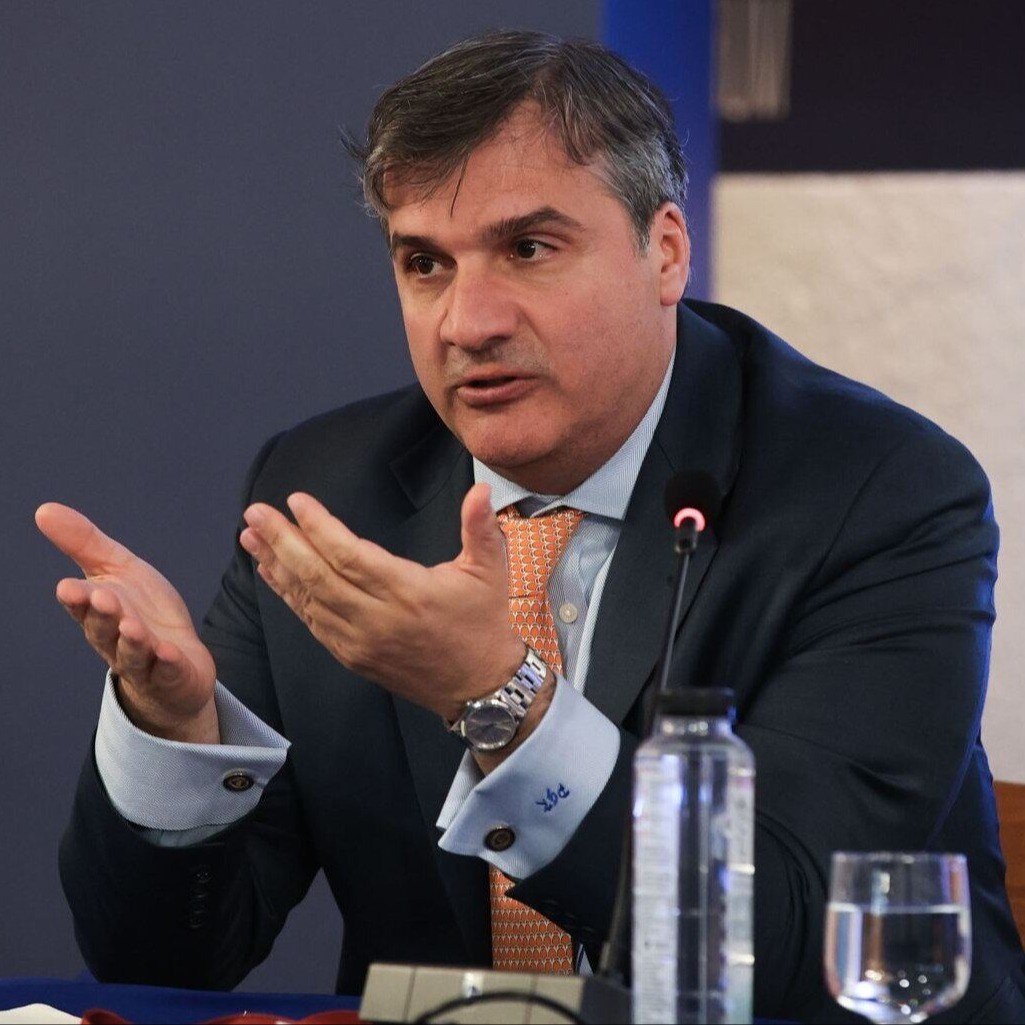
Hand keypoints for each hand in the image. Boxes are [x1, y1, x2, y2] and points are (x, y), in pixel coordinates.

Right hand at [35, 503, 218, 742]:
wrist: (178, 660)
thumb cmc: (143, 612)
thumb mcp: (118, 570)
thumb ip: (84, 543)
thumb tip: (44, 510)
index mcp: (99, 613)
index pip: (82, 606)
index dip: (77, 598)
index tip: (68, 587)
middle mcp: (115, 641)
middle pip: (104, 630)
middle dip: (103, 615)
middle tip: (102, 598)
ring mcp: (144, 662)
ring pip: (133, 654)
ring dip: (132, 641)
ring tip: (132, 627)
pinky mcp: (172, 676)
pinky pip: (168, 672)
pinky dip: (167, 663)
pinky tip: (169, 653)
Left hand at [239, 483, 524, 721]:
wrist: (480, 687)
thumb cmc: (483, 622)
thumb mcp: (491, 570)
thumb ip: (481, 527)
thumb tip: (482, 489)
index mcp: (408, 592)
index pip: (350, 555)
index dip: (319, 527)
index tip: (296, 502)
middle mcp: (378, 618)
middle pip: (317, 575)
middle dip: (282, 541)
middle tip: (255, 513)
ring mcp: (360, 641)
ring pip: (308, 600)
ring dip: (276, 566)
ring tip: (250, 537)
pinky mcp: (353, 656)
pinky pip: (312, 622)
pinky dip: (288, 595)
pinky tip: (271, 572)